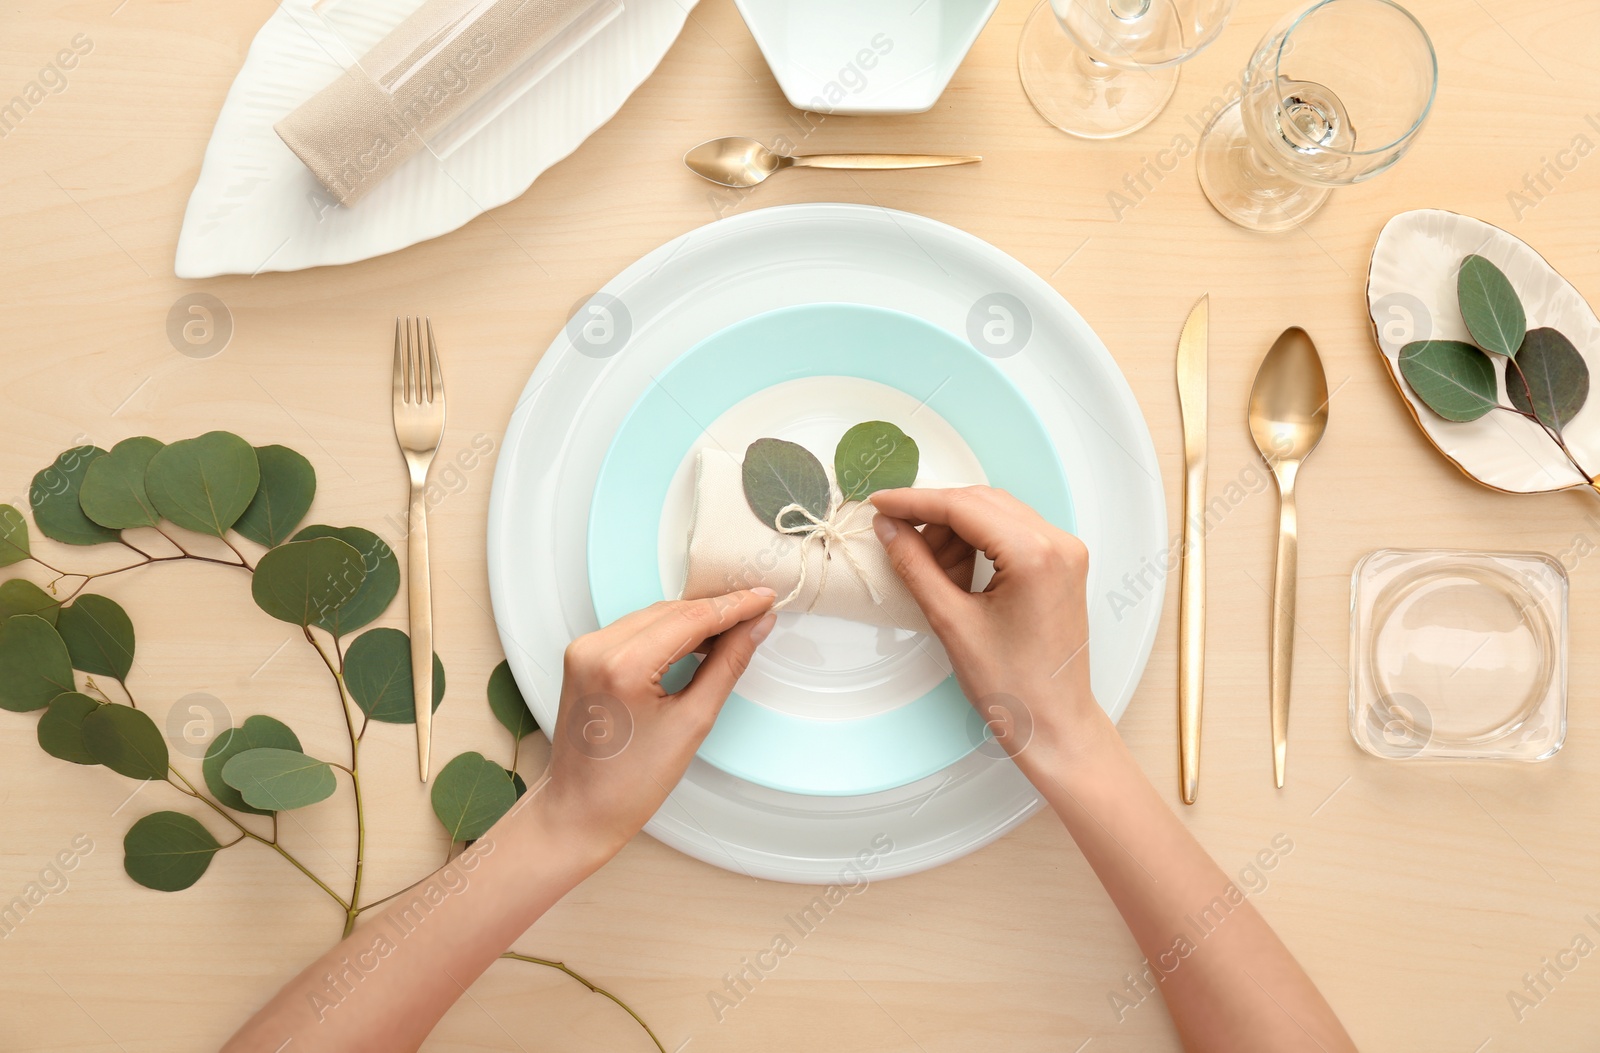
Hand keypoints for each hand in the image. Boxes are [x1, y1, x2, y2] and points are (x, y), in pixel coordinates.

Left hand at [541, 589, 775, 854]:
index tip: (764, 598)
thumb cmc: (629, 784)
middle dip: (716, 611)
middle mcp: (596, 648)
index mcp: (623, 665)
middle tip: (757, 614)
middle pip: (671, 611)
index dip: (733, 606)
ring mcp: (584, 650)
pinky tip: (695, 642)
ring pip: (652, 616)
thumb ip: (727, 665)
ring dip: (692, 620)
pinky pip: (633, 630)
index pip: (691, 618)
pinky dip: (666, 632)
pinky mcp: (582, 656)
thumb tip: (755, 628)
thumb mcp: (692, 723)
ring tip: (733, 630)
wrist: (580, 811)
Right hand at [869, 486, 1103, 764]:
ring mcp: (1065, 552)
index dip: (914, 502)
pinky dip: (979, 543)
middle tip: (896, 534)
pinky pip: (1013, 533)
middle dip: (934, 516)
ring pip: (996, 514)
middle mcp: (1058, 543)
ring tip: (928, 566)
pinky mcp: (1063, 565)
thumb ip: (916, 566)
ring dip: (956, 530)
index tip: (880, 503)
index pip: (963, 507)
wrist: (1054, 724)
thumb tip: (889, 528)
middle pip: (981, 502)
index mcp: (1035, 554)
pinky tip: (955, 570)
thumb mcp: (951, 622)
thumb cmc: (1011, 686)